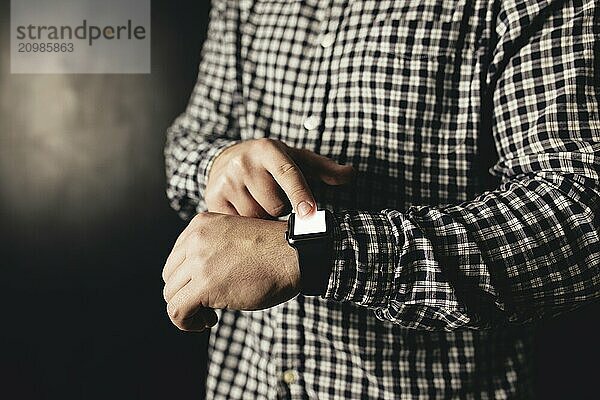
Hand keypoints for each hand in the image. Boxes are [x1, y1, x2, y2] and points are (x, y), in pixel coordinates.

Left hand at [162, 212, 299, 331]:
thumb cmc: (274, 251)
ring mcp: (198, 261)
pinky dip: (186, 323)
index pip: (176, 257)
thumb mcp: (234, 238)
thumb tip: (194, 279)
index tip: (204, 288)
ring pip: (170, 294)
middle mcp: (195, 239)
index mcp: (201, 224)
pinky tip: (208, 321)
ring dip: (187, 310)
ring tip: (209, 315)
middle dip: (185, 294)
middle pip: (170, 276)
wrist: (294, 255)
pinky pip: (177, 311)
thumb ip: (211, 249)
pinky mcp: (205, 285)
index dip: (187, 279)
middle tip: (206, 305)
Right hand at [206, 138, 353, 217]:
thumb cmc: (270, 163)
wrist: (224, 159)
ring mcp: (226, 180)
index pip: (289, 174)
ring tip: (258, 203)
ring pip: (256, 218)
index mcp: (269, 150)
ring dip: (262, 218)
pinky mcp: (213, 198)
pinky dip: (244, 223)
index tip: (310, 213)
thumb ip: (325, 169)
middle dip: (279, 209)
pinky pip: (237, 224)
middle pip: (274, 205)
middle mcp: (245, 162)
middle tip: (274, 199)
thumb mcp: (296, 159)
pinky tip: (244, 211)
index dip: (301, 195)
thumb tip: (352, 174)